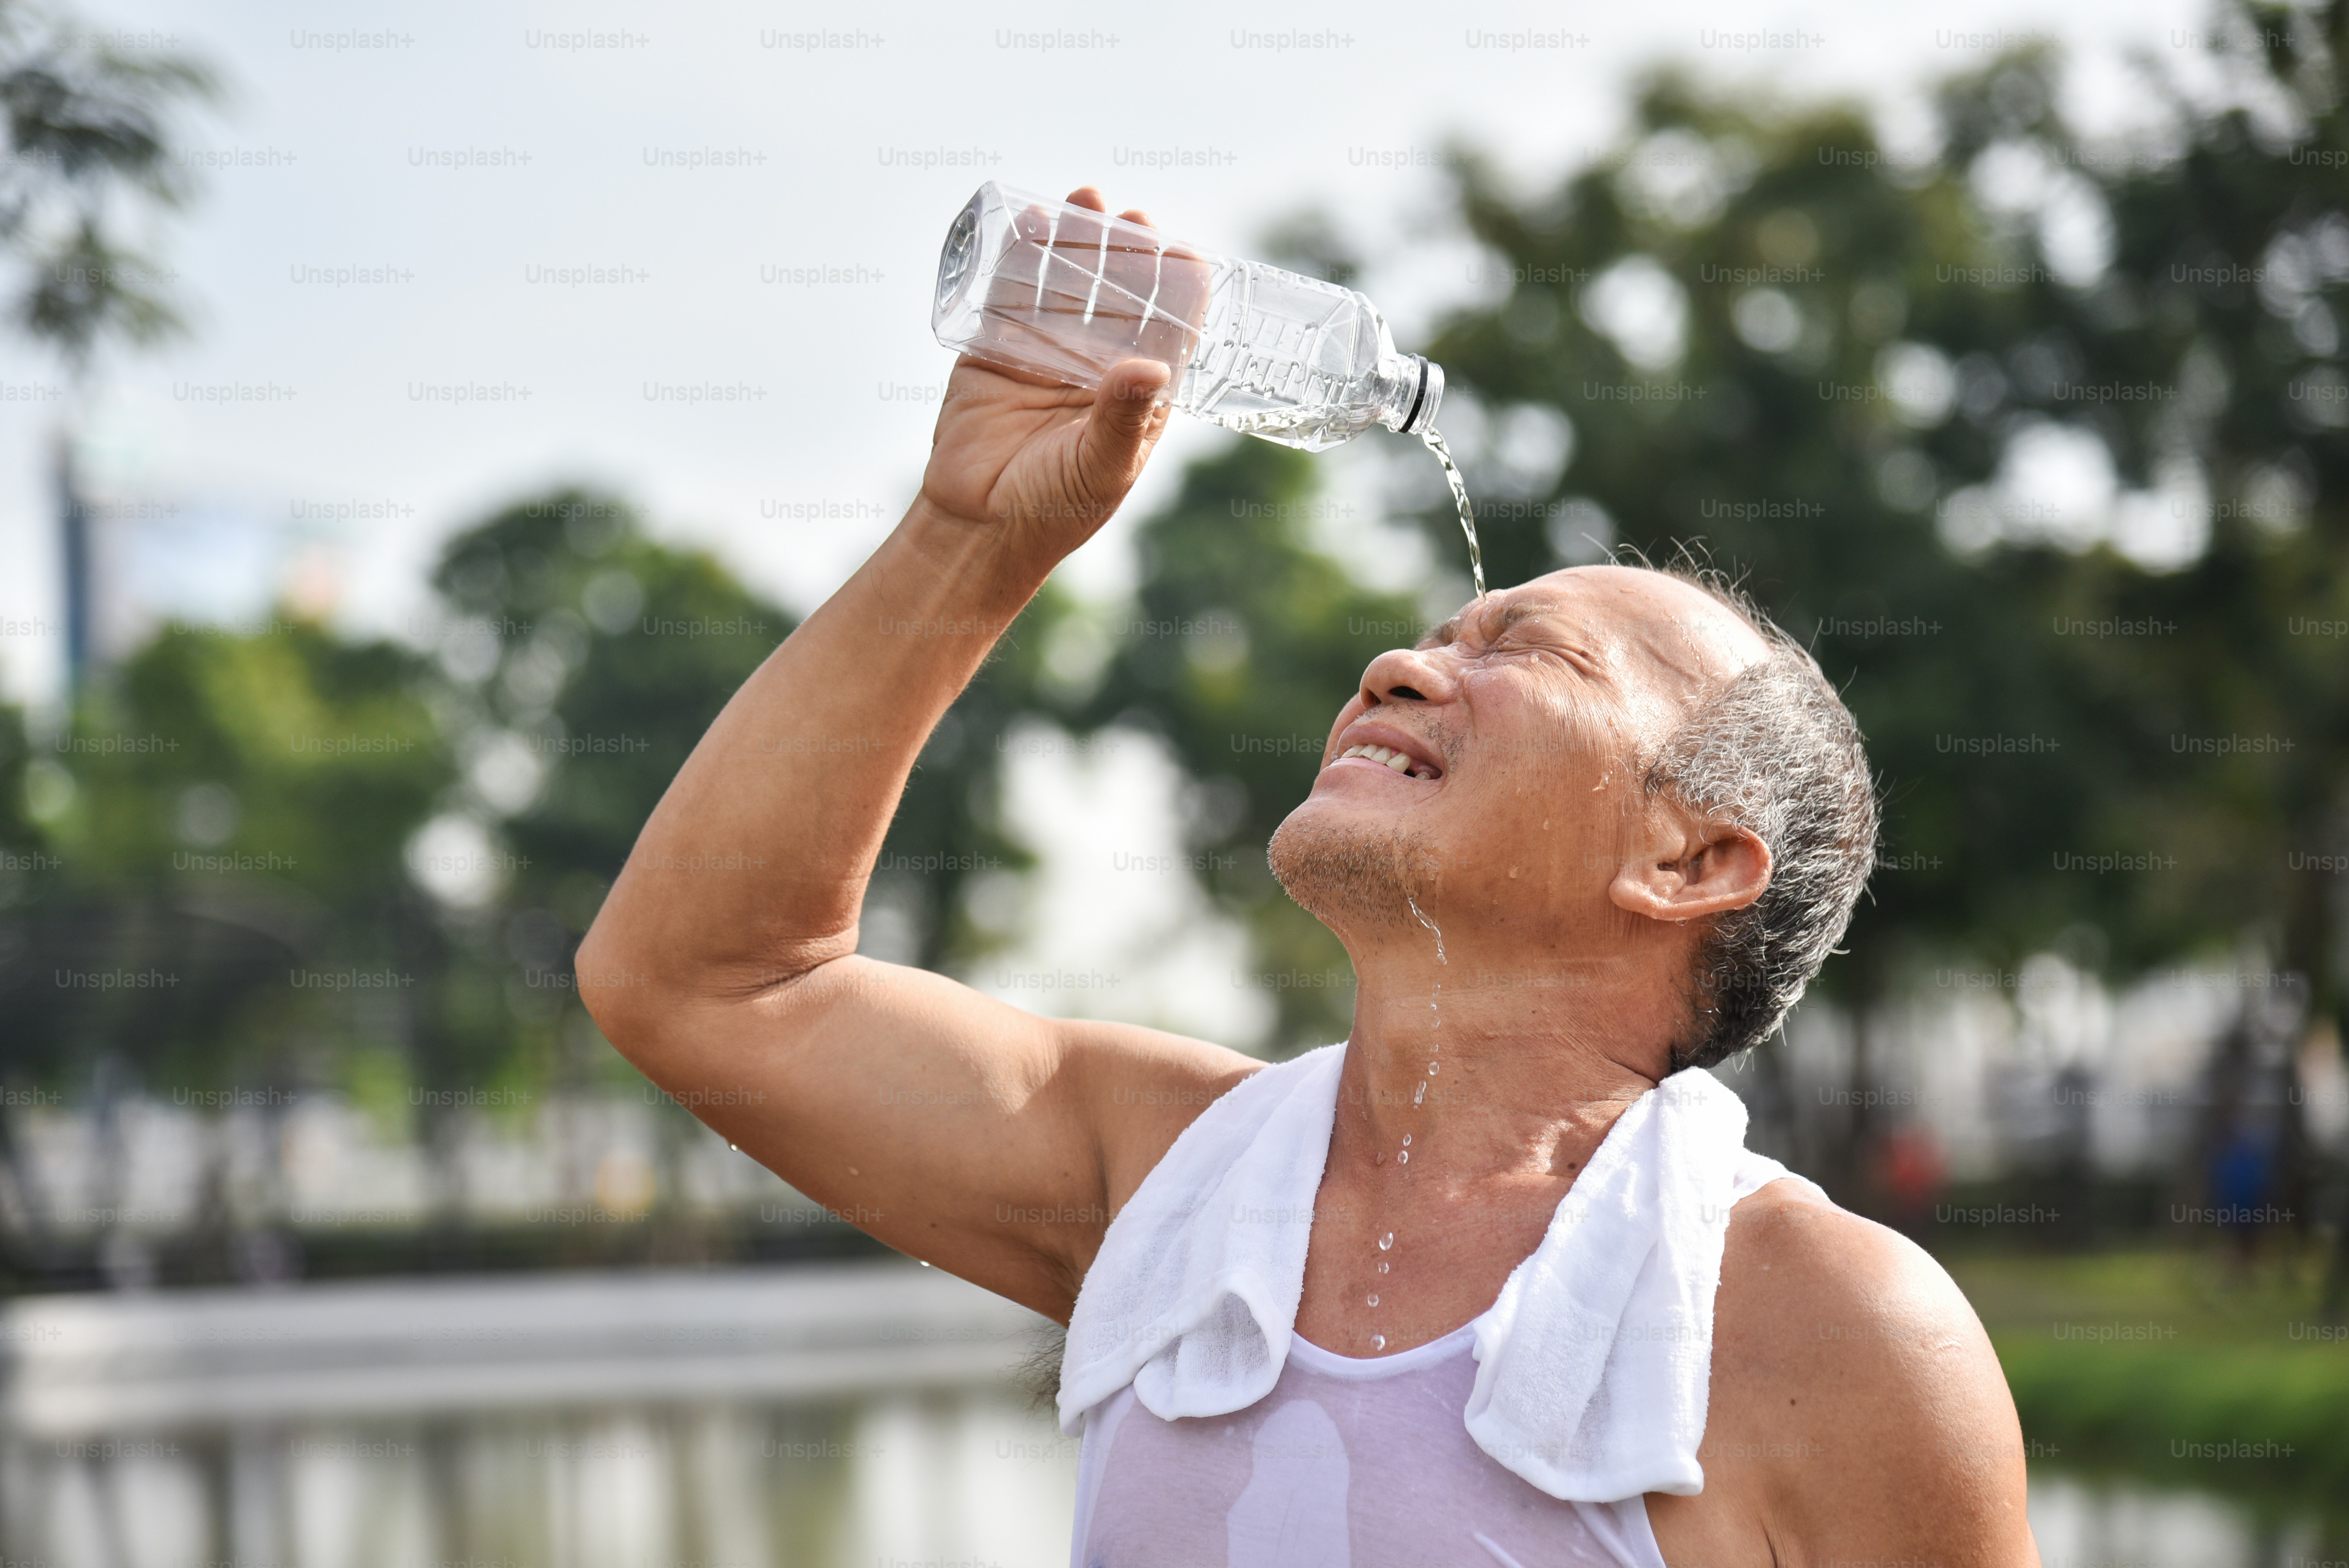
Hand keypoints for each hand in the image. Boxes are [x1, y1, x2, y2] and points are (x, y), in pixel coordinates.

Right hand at [917, 186, 1196, 567]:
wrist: (978, 526)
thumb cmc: (1055, 508)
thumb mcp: (1102, 466)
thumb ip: (1124, 418)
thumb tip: (1151, 367)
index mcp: (1139, 392)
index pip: (1170, 328)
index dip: (1179, 289)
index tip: (1182, 254)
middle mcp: (1097, 363)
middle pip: (1120, 293)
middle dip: (1126, 252)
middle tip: (1130, 216)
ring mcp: (1047, 350)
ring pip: (1069, 283)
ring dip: (1078, 241)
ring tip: (1087, 200)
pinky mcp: (998, 345)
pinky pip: (1013, 291)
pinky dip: (1022, 254)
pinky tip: (1033, 220)